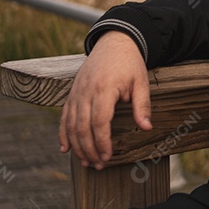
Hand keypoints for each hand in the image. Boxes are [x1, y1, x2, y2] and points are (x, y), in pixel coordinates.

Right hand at [58, 31, 152, 169]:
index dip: (101, 142)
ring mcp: (76, 93)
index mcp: (104, 89)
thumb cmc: (130, 63)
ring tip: (86, 162)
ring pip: (70, 125)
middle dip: (89, 150)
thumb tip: (146, 128)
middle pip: (82, 128)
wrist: (114, 42)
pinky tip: (65, 149)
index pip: (99, 122)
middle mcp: (86, 92)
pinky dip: (63, 134)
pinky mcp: (72, 93)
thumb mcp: (141, 82)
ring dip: (76, 146)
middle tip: (98, 166)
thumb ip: (142, 105)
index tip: (107, 157)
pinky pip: (64, 117)